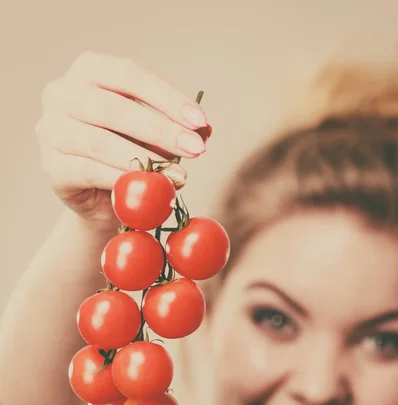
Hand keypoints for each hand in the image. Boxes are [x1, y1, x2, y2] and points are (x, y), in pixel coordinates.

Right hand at [35, 51, 209, 230]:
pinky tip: (149, 188)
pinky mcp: (52, 167)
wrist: (100, 198)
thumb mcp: (155, 134)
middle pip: (114, 108)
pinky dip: (122, 180)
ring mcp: (51, 130)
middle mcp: (61, 93)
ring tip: (179, 176)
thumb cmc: (128, 153)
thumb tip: (204, 130)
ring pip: (101, 142)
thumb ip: (177, 127)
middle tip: (196, 150)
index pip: (130, 75)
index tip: (200, 121)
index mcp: (89, 71)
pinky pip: (90, 172)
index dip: (168, 98)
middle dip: (161, 130)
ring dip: (145, 160)